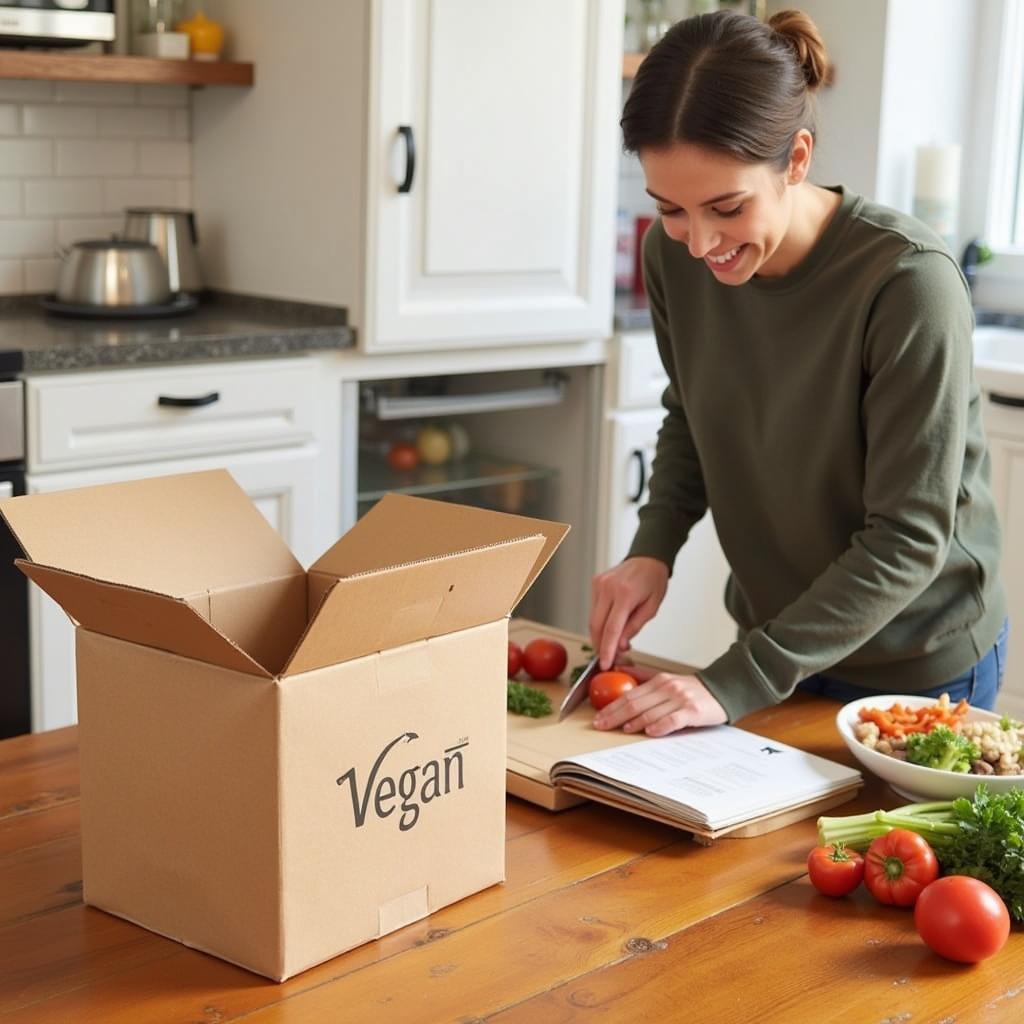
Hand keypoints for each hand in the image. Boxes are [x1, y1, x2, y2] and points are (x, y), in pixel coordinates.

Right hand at [589, 556, 668, 669]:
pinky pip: (593, 609)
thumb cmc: (653, 581)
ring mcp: (599, 584)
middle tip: (610, 658)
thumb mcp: (651, 608)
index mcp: (625, 594)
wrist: (647, 558)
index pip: (611, 629)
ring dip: (600, 635)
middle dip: (600, 645)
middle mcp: (608, 588)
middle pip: (596, 626)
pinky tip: (611, 624)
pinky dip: (600, 622)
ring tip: (615, 641)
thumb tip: (619, 645)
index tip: (605, 663)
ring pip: (592, 619)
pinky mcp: (595, 584)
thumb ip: (634, 627)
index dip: (606, 650)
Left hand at [592, 665, 726, 735]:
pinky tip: (650, 732)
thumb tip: (619, 670)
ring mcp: (680, 699)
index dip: (612, 707)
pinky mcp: (693, 711)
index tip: (599, 717)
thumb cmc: (692, 690)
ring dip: (634, 722)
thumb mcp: (667, 680)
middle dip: (615, 716)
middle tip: (602, 725)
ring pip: (651, 712)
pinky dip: (660, 726)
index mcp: (659, 680)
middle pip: (635, 703)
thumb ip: (643, 677)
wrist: (723, 690)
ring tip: (622, 729)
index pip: (629, 695)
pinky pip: (673, 719)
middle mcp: (668, 688)